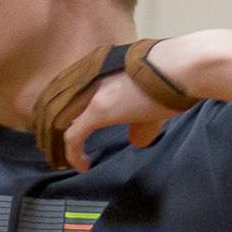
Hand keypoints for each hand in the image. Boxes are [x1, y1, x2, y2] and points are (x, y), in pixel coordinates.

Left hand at [34, 35, 198, 170]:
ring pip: (58, 120)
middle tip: (52, 147)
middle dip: (49, 127)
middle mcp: (88, 75)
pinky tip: (83, 165)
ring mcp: (91, 91)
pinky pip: (74, 136)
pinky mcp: (98, 110)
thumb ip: (137, 120)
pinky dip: (74, 154)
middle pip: (53, 103)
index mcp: (96, 66)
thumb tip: (136, 140)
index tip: (60, 127)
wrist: (182, 67)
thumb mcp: (148, 96)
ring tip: (60, 159)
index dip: (58, 109)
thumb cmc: (172, 77)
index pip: (64, 88)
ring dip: (56, 142)